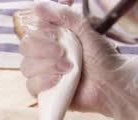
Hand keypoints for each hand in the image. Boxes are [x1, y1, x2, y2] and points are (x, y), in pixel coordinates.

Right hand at [19, 1, 137, 119]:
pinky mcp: (45, 93)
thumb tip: (38, 6)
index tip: (56, 34)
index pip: (31, 32)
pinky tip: (58, 81)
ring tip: (68, 69)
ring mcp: (44, 74)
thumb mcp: (85, 30)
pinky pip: (31, 85)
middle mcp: (46, 56)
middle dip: (44, 49)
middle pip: (25, 48)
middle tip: (63, 53)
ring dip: (47, 66)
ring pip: (27, 67)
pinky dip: (43, 82)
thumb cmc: (102, 58)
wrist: (112, 83)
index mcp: (53, 39)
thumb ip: (64, 16)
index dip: (40, 33)